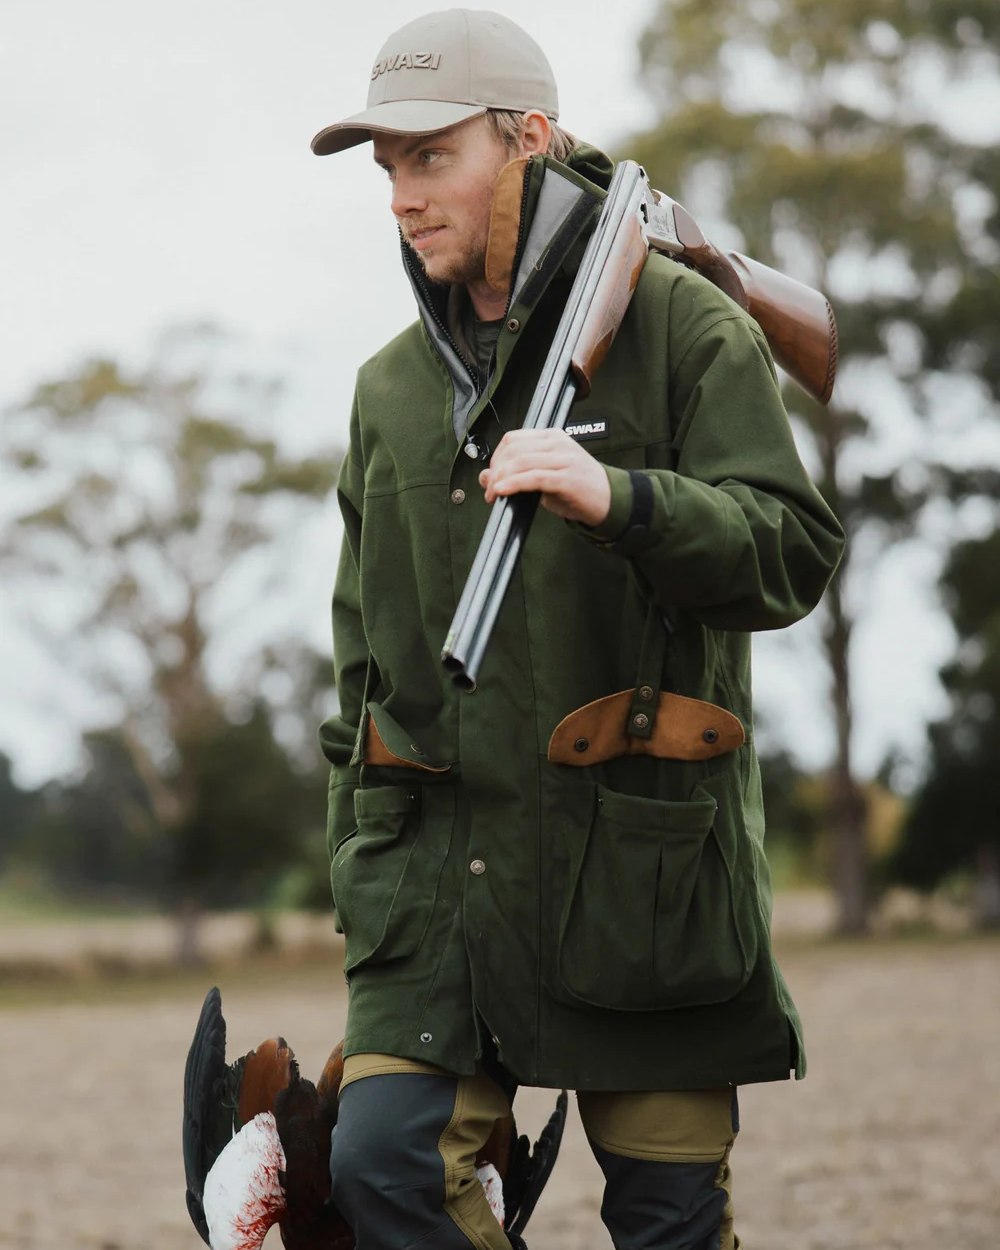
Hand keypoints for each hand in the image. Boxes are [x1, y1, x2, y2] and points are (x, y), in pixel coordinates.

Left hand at [478, 429, 610, 526]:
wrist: (609, 500)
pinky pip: (533, 478)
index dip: (496, 457)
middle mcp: (557, 443)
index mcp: (552, 437)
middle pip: (513, 450)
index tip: (491, 476)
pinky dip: (513, 484)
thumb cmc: (576, 488)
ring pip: (520, 462)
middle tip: (490, 490)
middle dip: (495, 471)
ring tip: (493, 495)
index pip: (513, 438)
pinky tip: (502, 491)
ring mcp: (563, 459)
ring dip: (500, 480)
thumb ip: (517, 474)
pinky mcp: (567, 478)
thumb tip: (485, 477)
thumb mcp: (543, 477)